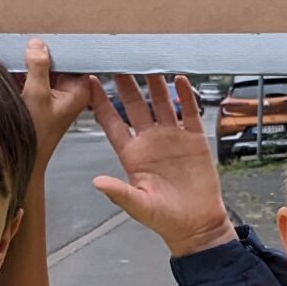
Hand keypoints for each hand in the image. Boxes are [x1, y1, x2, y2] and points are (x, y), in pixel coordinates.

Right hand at [21, 40, 95, 163]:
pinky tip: (12, 68)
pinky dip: (23, 74)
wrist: (19, 162)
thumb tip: (37, 45)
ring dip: (30, 63)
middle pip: (59, 61)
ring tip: (18, 55)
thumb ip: (37, 67)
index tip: (48, 36)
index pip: (76, 57)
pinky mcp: (41, 98)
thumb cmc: (35, 138)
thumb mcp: (36, 96)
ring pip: (44, 68)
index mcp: (81, 91)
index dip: (62, 46)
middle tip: (28, 42)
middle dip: (43, 53)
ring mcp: (55, 94)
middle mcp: (71, 91)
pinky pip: (34, 78)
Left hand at [87, 74, 236, 255]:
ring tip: (147, 62)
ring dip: (155, 84)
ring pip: (161, 103)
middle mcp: (150, 142)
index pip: (112, 123)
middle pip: (135, 106)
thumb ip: (119, 193)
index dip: (100, 103)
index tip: (88, 81)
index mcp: (132, 155)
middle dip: (126, 84)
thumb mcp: (139, 206)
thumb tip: (96, 182)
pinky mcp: (194, 140)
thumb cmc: (165, 219)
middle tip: (118, 60)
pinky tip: (179, 79)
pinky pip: (189, 112)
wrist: (197, 225)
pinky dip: (185, 96)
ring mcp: (172, 138)